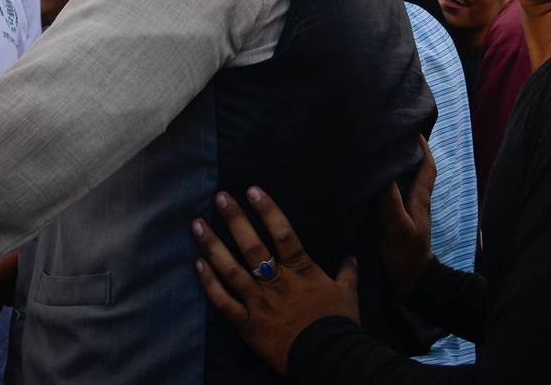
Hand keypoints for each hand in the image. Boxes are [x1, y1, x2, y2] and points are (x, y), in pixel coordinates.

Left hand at [191, 188, 358, 374]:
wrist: (331, 360)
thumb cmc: (339, 326)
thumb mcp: (348, 295)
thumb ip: (347, 273)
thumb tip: (353, 256)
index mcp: (301, 272)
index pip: (283, 234)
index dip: (267, 210)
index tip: (252, 190)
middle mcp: (277, 283)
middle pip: (253, 247)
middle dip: (235, 220)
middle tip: (220, 198)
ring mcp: (260, 303)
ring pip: (232, 270)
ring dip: (213, 246)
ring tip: (197, 225)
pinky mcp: (248, 325)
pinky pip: (224, 302)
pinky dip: (210, 284)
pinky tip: (198, 264)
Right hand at [379, 136, 435, 300]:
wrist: (408, 288)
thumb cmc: (406, 257)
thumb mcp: (398, 228)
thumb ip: (390, 201)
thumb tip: (383, 169)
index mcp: (419, 200)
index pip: (426, 167)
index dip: (422, 147)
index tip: (412, 127)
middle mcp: (413, 203)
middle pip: (413, 170)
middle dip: (404, 151)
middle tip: (387, 133)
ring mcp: (403, 214)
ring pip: (400, 183)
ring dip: (391, 167)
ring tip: (374, 151)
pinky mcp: (392, 224)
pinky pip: (387, 197)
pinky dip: (380, 185)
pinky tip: (366, 182)